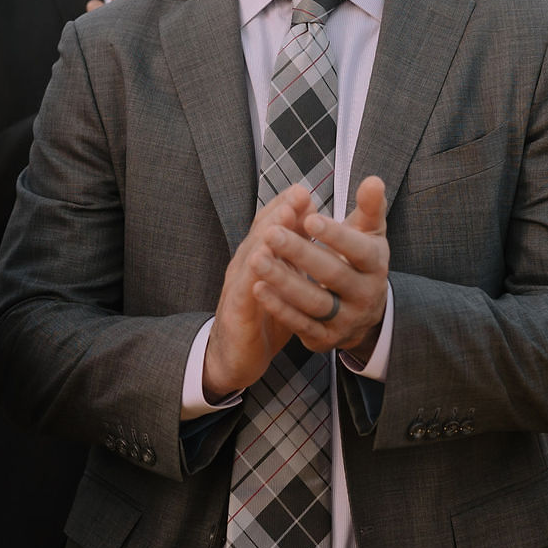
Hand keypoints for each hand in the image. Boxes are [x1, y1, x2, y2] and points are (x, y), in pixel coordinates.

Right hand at [202, 185, 311, 401]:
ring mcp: (238, 287)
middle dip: (280, 212)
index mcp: (259, 257)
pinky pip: (245, 291)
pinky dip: (255, 274)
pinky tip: (264, 263)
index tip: (304, 190)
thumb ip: (297, 255)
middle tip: (298, 194)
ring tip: (285, 218)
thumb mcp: (285, 281)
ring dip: (268, 234)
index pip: (270, 225)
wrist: (234, 357)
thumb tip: (313, 228)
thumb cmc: (263, 316)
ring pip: (253, 256)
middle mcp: (246, 266)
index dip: (286, 207)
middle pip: (261, 233)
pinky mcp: (236, 312)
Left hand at [258, 176, 390, 362]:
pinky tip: (256, 287)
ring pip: (314, 302)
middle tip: (271, 233)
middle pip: (333, 275)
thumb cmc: (360, 260)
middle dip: (301, 253)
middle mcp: (365, 296)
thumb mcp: (369, 234)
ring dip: (284, 281)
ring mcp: (346, 320)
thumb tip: (373, 180)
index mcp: (376, 266)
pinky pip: (301, 324)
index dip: (335, 235)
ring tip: (256, 258)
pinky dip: (278, 307)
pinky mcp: (325, 339)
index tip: (308, 217)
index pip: (359, 250)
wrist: (365, 314)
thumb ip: (370, 207)